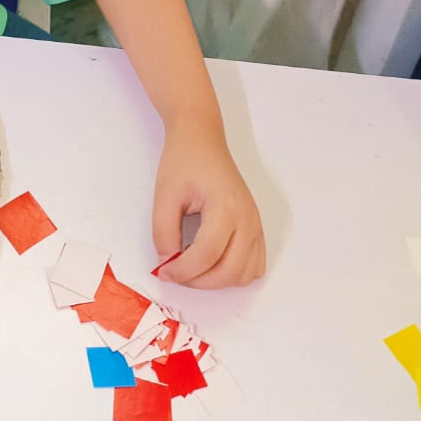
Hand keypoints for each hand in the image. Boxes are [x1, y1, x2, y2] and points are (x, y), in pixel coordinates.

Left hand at [151, 118, 264, 288]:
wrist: (202, 139)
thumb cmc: (184, 161)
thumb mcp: (165, 195)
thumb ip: (163, 233)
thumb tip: (167, 264)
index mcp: (225, 207)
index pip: (206, 255)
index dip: (182, 270)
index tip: (163, 271)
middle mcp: (247, 219)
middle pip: (230, 272)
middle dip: (199, 281)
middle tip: (175, 272)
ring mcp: (256, 224)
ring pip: (245, 274)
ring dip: (218, 281)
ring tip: (192, 266)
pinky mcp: (256, 227)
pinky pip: (254, 265)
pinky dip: (235, 273)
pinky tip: (212, 262)